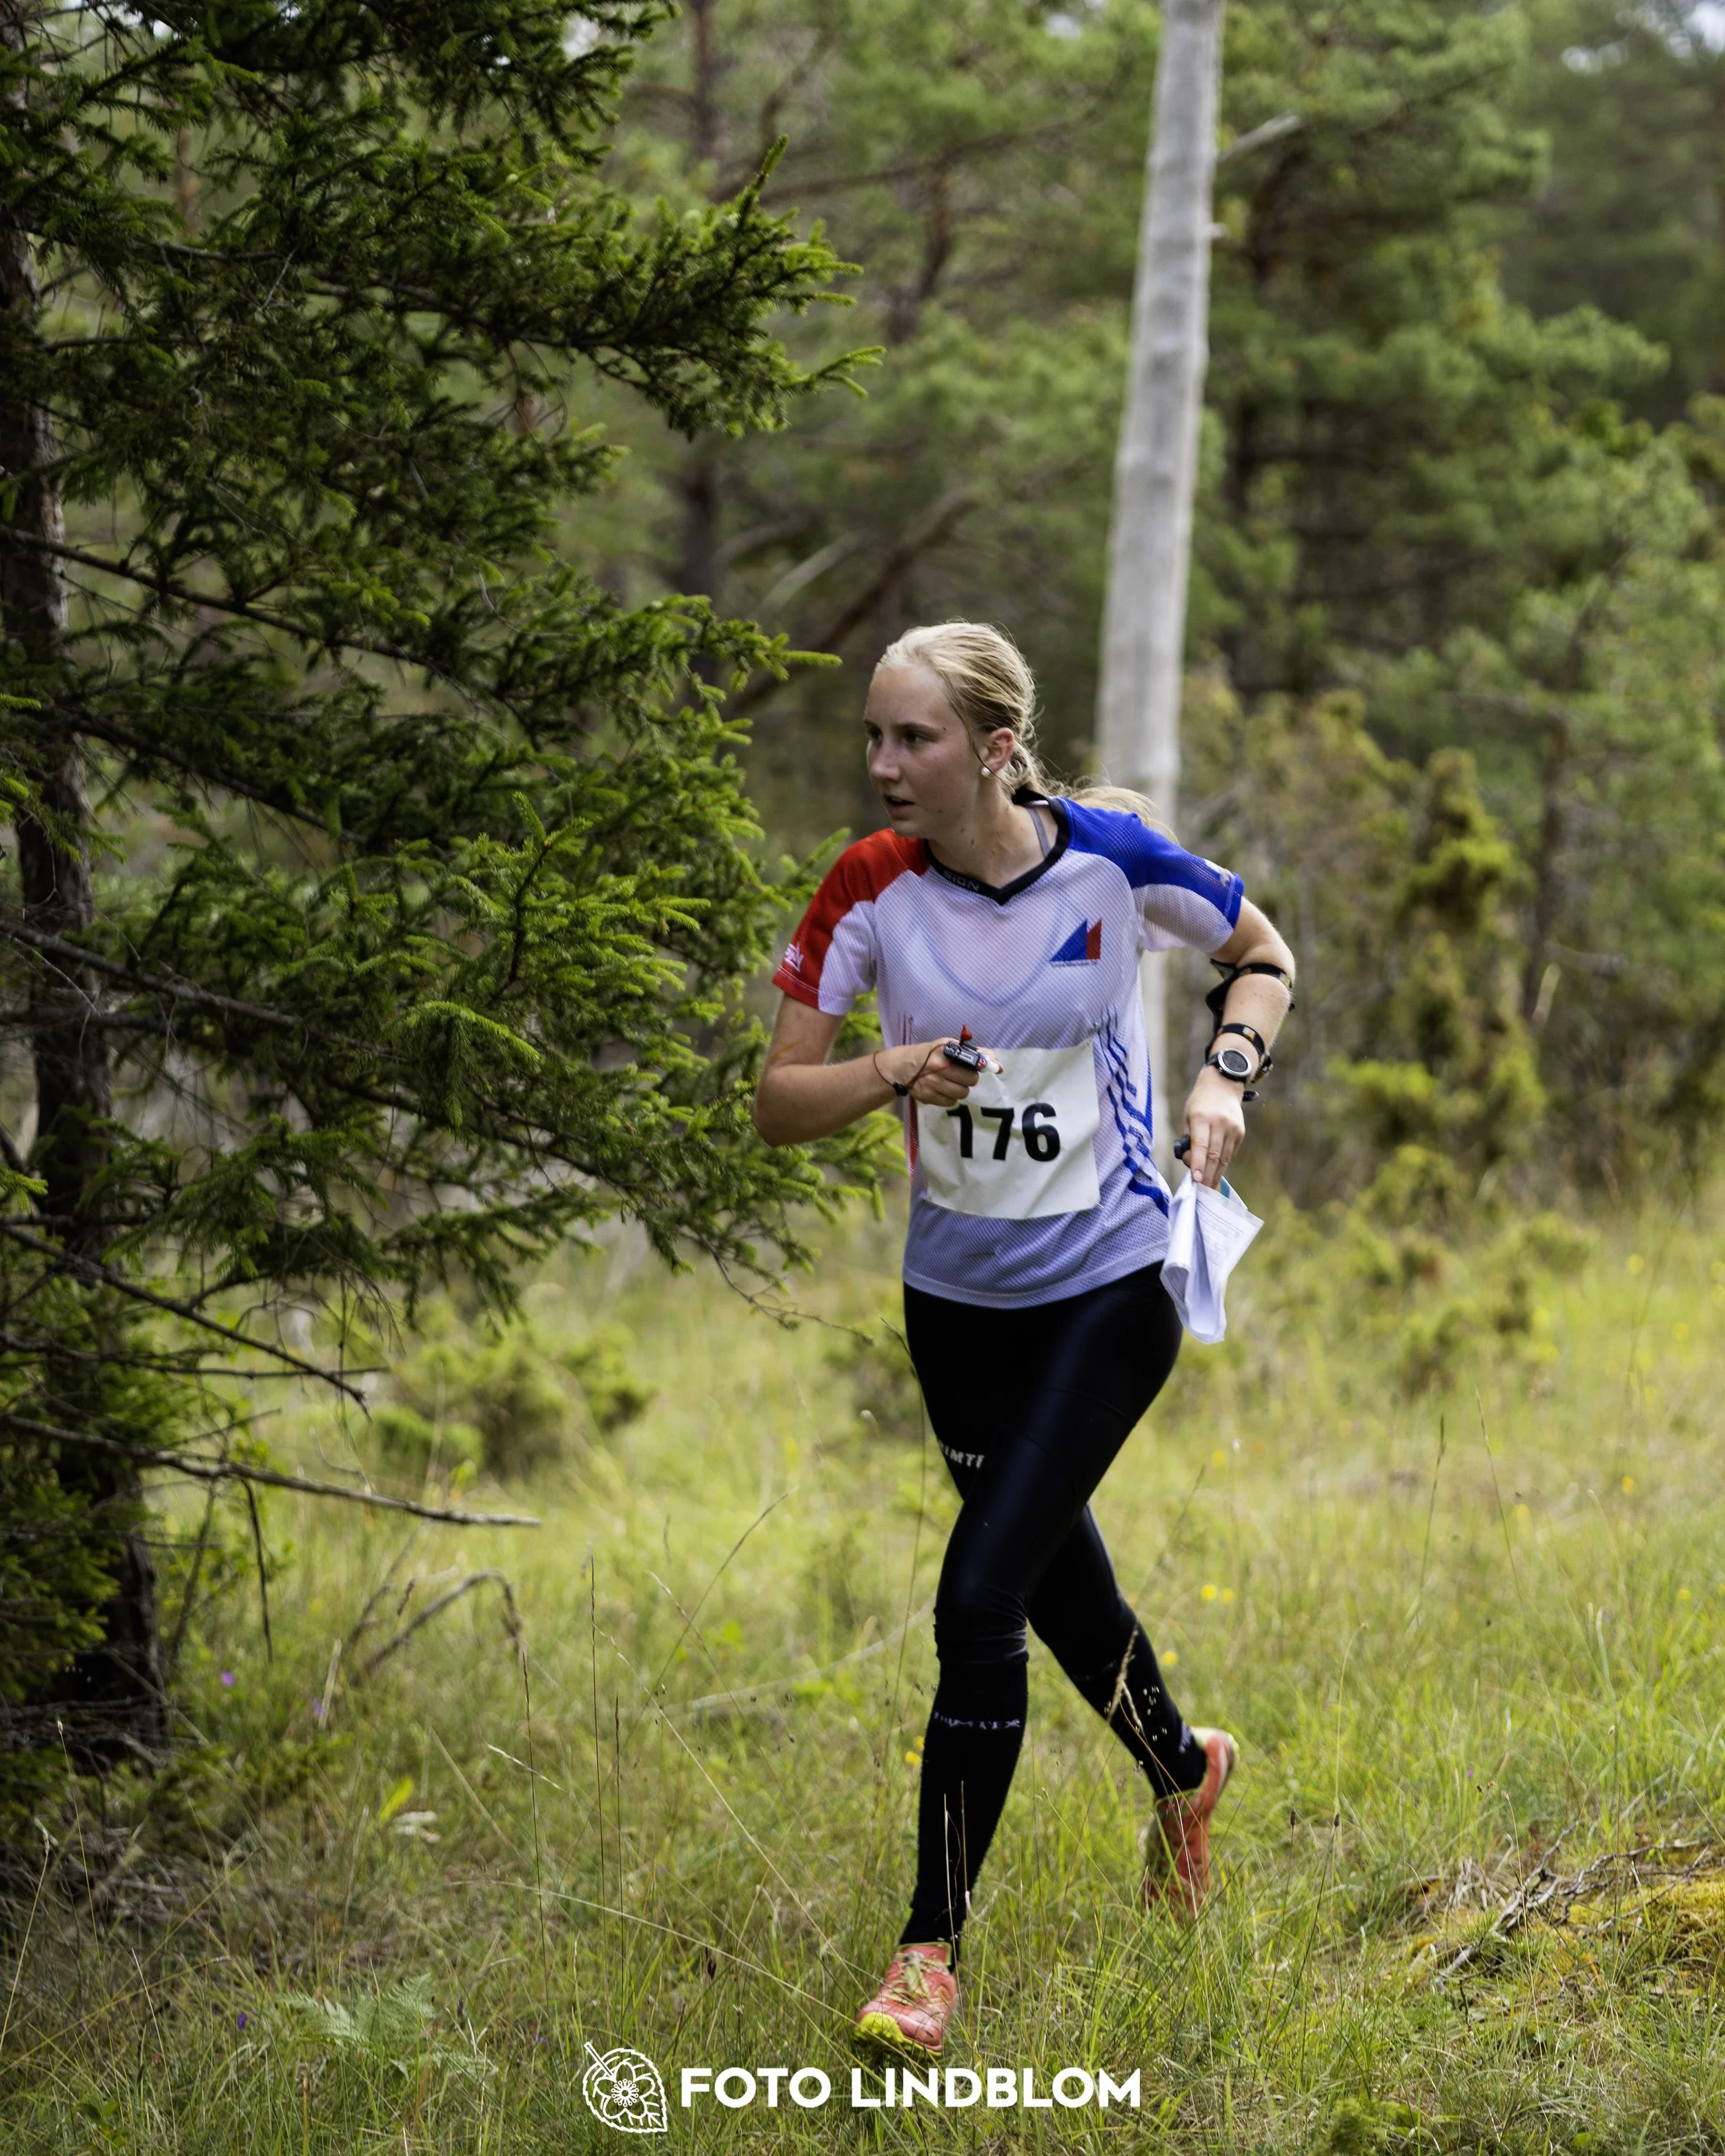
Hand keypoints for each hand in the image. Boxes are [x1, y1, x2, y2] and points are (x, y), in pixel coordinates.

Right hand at [883, 1039, 999, 1107]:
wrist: (902, 1067)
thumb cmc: (931, 1054)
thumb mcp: (949, 1046)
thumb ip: (975, 1053)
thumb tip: (999, 1066)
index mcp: (945, 1051)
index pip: (973, 1062)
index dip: (980, 1067)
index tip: (983, 1069)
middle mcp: (938, 1068)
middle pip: (971, 1080)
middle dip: (969, 1078)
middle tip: (961, 1075)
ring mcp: (932, 1084)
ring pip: (962, 1093)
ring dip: (960, 1089)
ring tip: (951, 1082)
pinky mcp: (928, 1098)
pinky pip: (951, 1102)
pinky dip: (950, 1097)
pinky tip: (943, 1089)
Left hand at [1180, 1067, 1246, 1187]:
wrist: (1223, 1086)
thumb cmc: (1199, 1104)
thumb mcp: (1187, 1116)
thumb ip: (1188, 1140)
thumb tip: (1192, 1164)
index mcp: (1201, 1117)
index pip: (1200, 1144)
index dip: (1198, 1163)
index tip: (1195, 1180)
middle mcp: (1219, 1123)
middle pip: (1213, 1155)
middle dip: (1207, 1175)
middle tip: (1201, 1193)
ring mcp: (1232, 1128)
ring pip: (1224, 1157)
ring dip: (1215, 1175)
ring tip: (1208, 1189)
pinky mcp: (1240, 1133)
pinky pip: (1229, 1153)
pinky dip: (1222, 1165)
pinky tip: (1215, 1174)